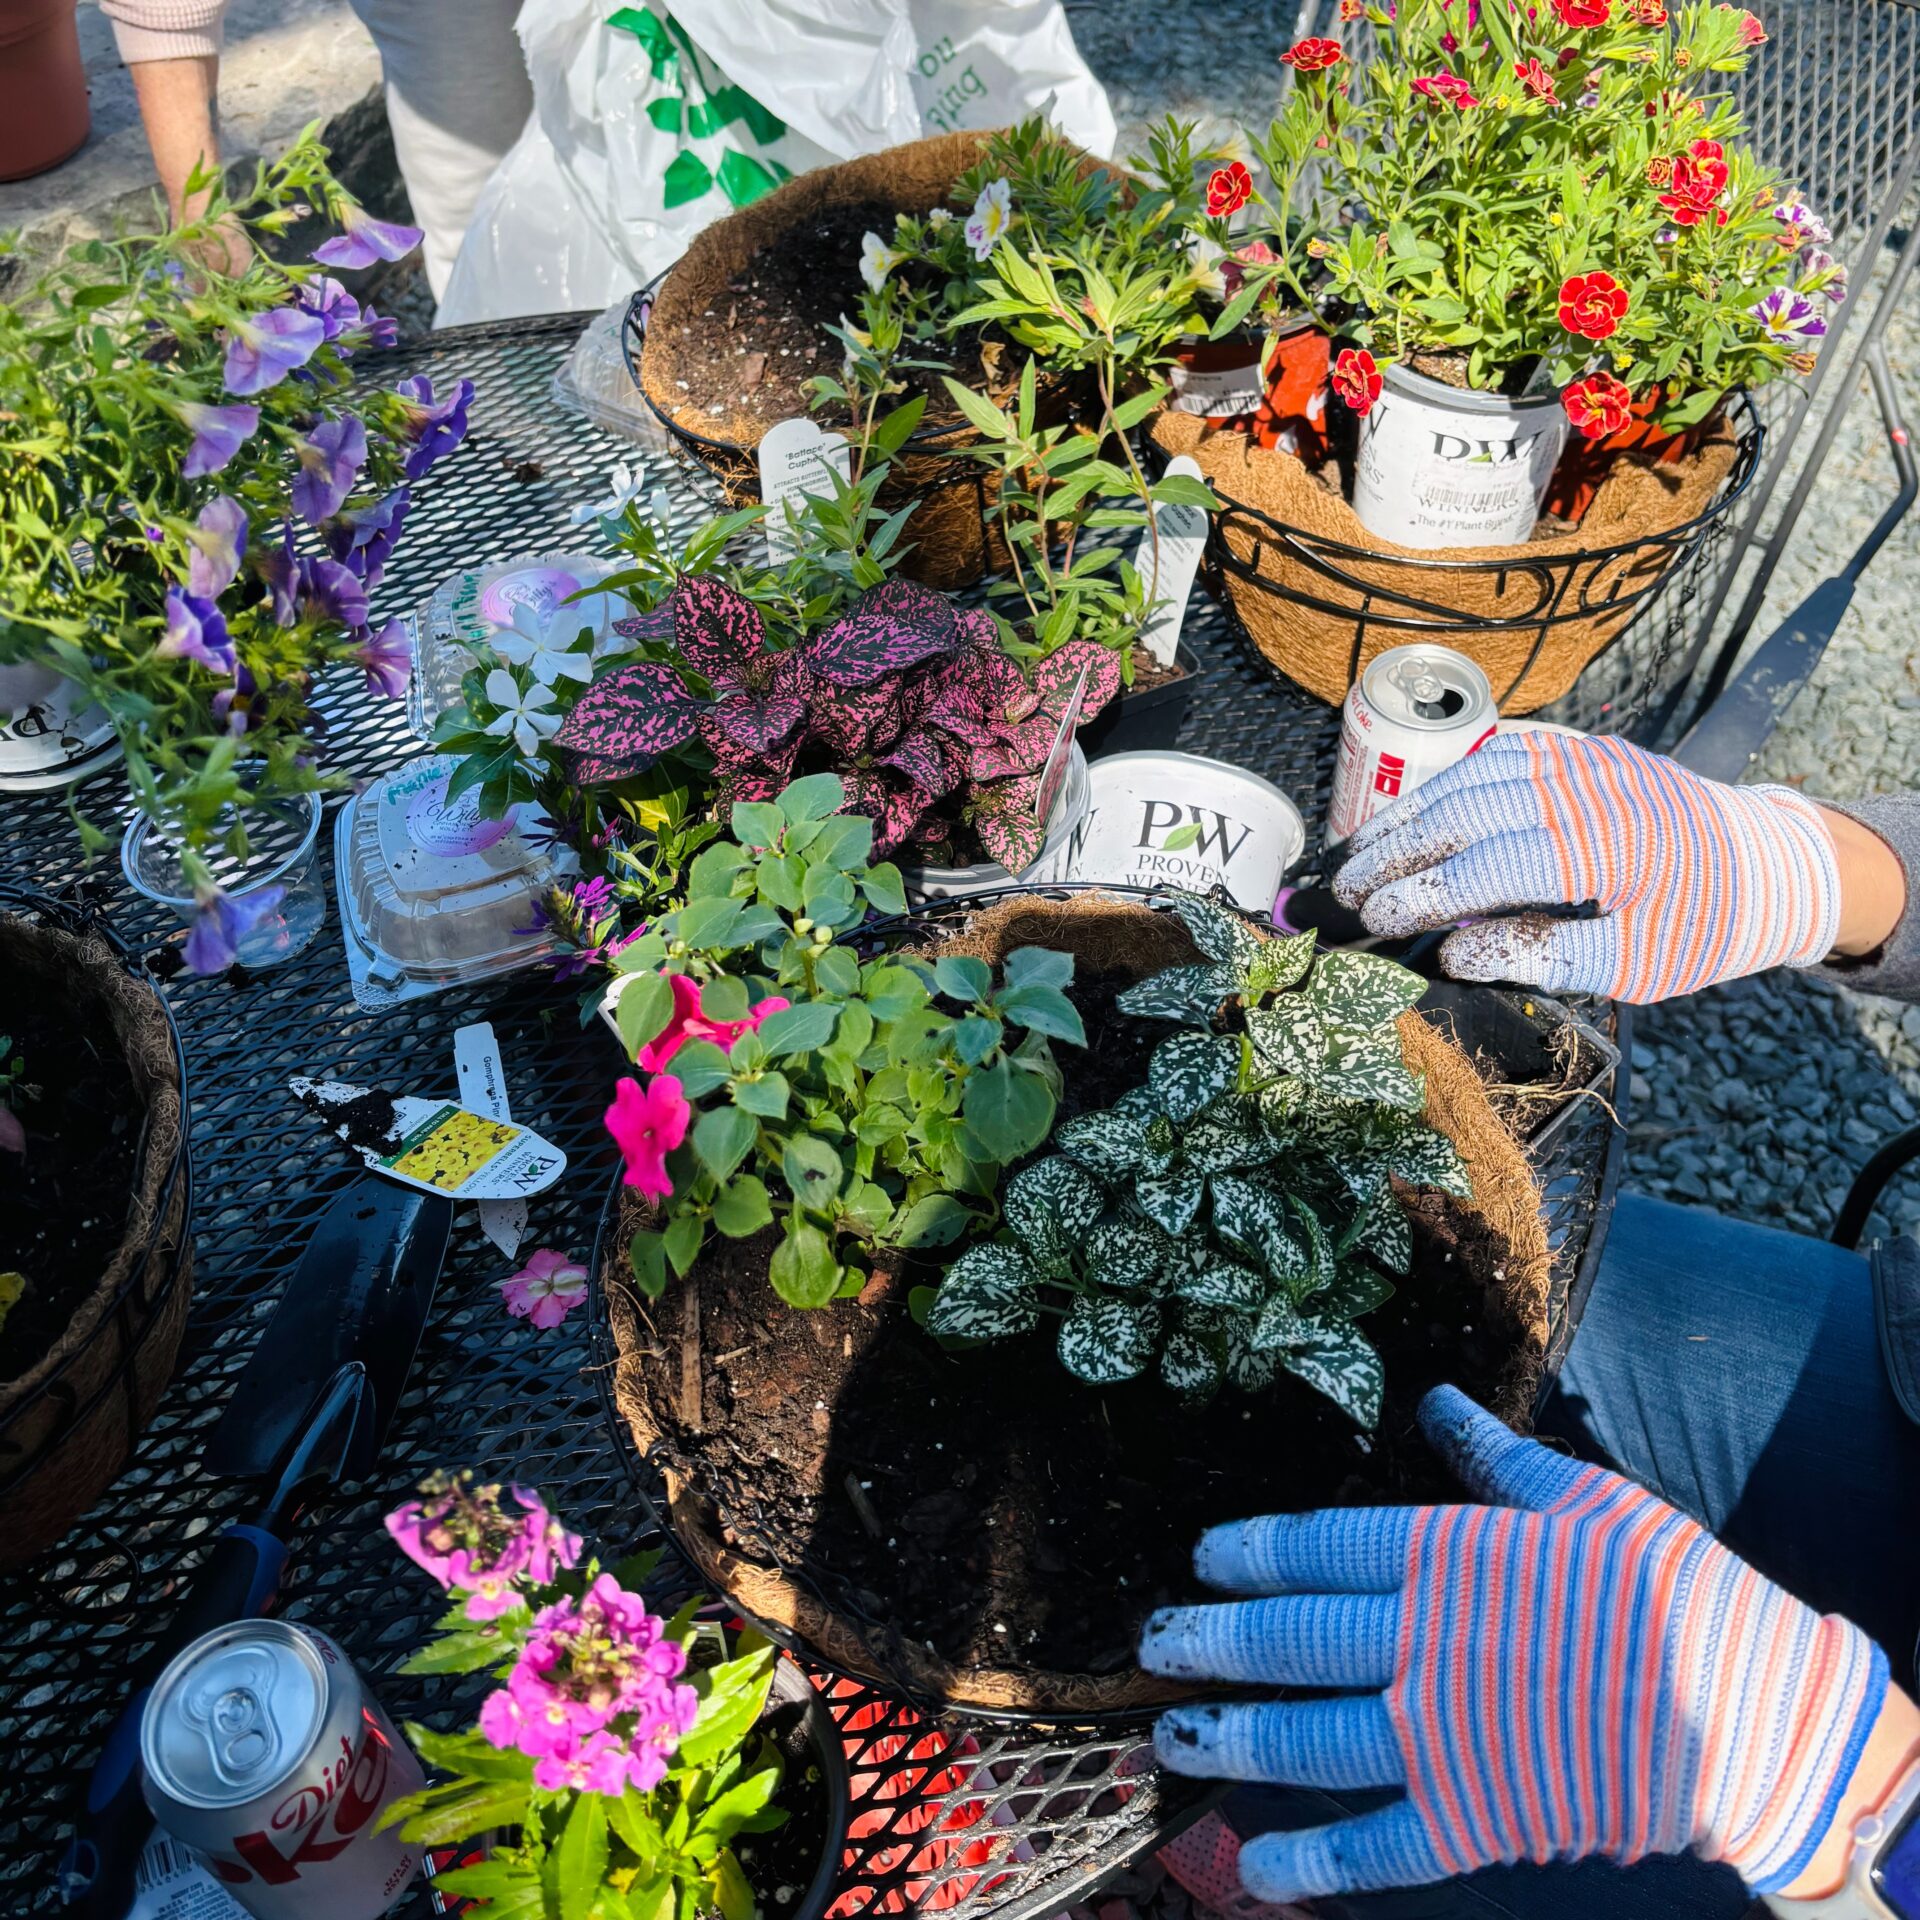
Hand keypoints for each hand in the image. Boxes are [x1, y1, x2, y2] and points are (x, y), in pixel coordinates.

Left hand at [1140, 1385, 1886, 1905]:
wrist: (1753, 1715)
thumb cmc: (1670, 1590)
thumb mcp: (1583, 1498)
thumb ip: (1493, 1457)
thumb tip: (1435, 1400)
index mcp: (1449, 1557)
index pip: (1319, 1549)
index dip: (1248, 1553)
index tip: (1201, 1559)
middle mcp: (1428, 1644)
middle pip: (1292, 1641)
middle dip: (1210, 1641)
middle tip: (1152, 1645)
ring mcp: (1446, 1737)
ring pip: (1311, 1738)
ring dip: (1233, 1739)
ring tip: (1174, 1737)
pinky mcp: (1477, 1818)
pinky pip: (1377, 1846)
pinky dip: (1313, 1862)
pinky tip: (1256, 1866)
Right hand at [1332, 732, 1841, 1002]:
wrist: (1770, 860)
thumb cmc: (1704, 922)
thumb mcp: (1636, 965)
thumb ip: (1544, 956)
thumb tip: (1455, 953)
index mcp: (1611, 848)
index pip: (1490, 866)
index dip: (1424, 895)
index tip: (1377, 924)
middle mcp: (1589, 790)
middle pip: (1465, 811)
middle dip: (1394, 853)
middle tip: (1346, 893)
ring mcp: (1581, 760)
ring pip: (1468, 777)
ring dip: (1404, 816)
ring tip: (1358, 857)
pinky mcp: (1577, 750)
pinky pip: (1492, 758)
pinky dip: (1440, 788)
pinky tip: (1407, 818)